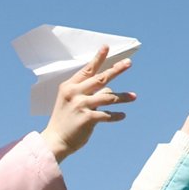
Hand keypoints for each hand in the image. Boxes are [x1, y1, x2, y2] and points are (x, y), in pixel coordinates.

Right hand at [40, 46, 134, 162]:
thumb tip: (109, 88)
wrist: (54, 141)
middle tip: (129, 63)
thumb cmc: (65, 120)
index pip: (87, 69)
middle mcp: (75, 93)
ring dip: (123, 97)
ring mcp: (81, 105)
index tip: (106, 47)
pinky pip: (107, 115)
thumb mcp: (72, 102)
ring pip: (108, 97)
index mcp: (69, 87)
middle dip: (116, 69)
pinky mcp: (87, 118)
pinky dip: (116, 116)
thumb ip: (89, 93)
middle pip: (100, 78)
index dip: (98, 58)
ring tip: (134, 97)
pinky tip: (123, 115)